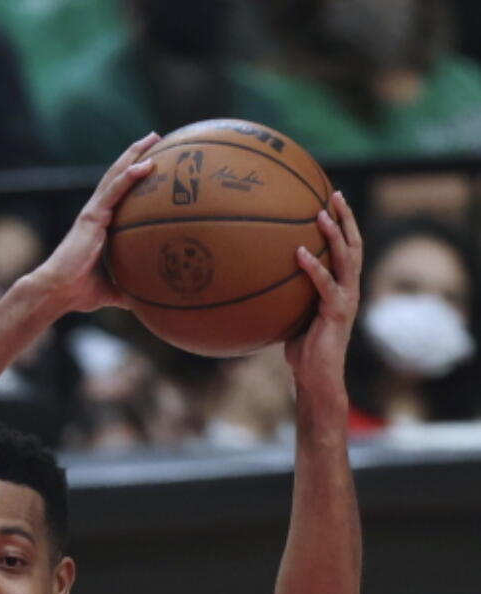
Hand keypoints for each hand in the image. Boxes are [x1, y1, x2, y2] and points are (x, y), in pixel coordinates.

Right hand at [30, 134, 159, 315]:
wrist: (57, 291)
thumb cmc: (77, 292)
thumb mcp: (109, 291)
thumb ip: (126, 290)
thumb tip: (144, 301)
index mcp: (98, 226)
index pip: (118, 194)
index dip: (132, 176)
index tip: (152, 162)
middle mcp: (95, 214)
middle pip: (118, 177)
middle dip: (136, 155)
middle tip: (156, 139)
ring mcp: (93, 212)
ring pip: (116, 175)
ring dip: (134, 155)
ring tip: (153, 138)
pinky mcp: (92, 216)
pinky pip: (114, 191)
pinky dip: (130, 177)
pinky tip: (146, 164)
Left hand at [285, 191, 362, 399]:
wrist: (317, 378)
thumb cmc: (303, 351)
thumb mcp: (295, 316)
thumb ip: (290, 296)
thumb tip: (262, 279)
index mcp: (343, 287)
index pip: (348, 248)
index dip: (344, 223)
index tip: (333, 200)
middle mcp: (349, 288)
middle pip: (353, 244)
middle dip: (346, 217)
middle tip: (334, 193)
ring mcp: (346, 300)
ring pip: (345, 259)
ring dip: (334, 235)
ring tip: (321, 214)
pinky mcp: (336, 313)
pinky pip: (325, 285)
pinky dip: (313, 267)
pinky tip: (299, 252)